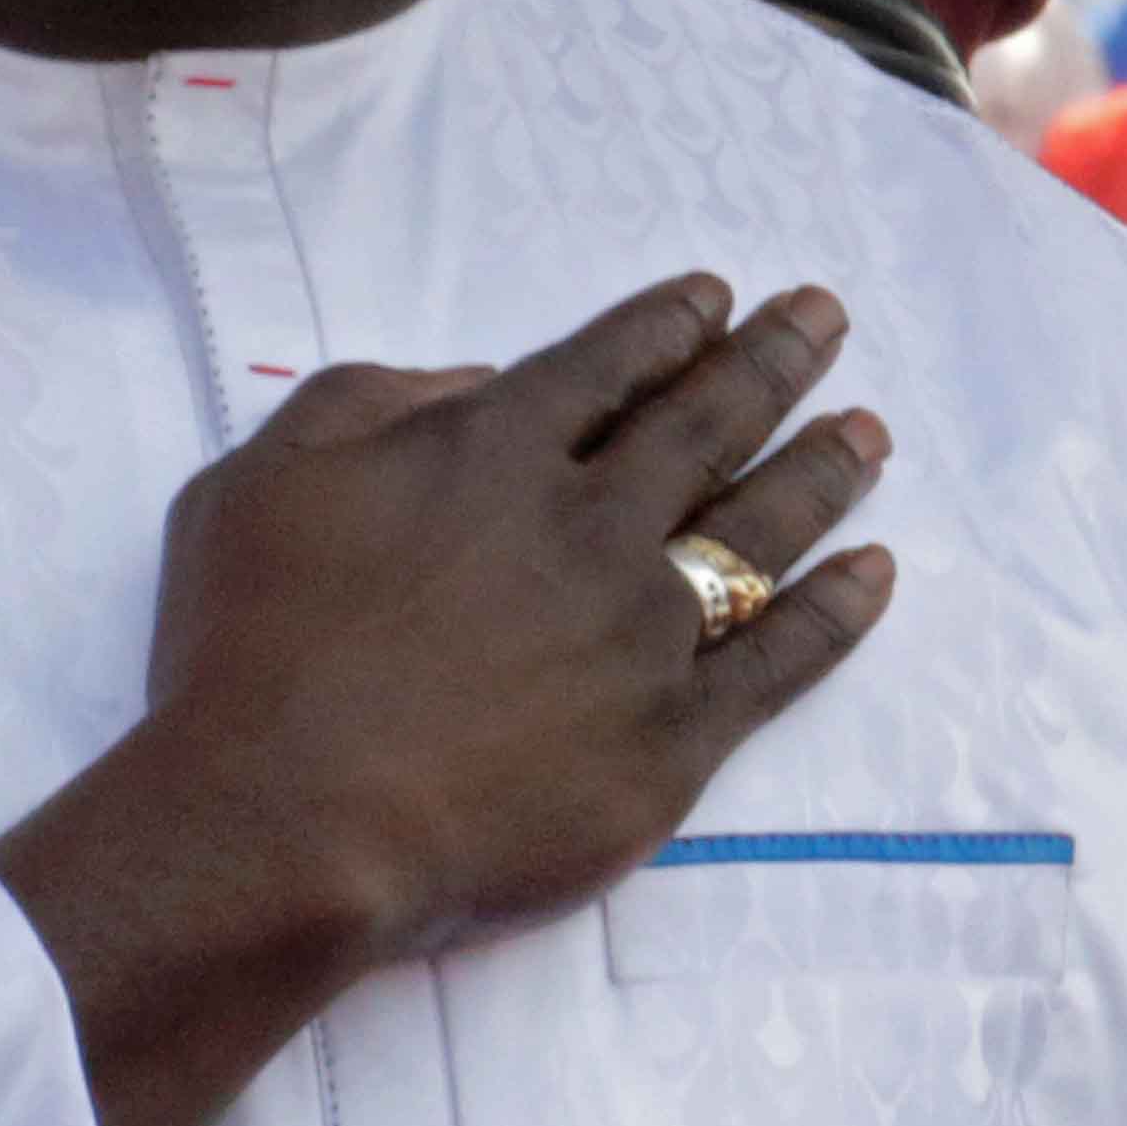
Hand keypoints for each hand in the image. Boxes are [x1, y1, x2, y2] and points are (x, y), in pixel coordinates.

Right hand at [0, 280, 894, 1125]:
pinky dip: (840, 610)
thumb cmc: (250, 656)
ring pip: (763, 528)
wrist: (283, 826)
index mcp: (493, 450)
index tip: (720, 298)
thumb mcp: (258, 481)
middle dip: (777, 359)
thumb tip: (480, 379)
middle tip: (827, 319)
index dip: (670, 324)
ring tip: (870, 431)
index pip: (608, 365)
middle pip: (709, 423)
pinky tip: (876, 571)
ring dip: (826, 466)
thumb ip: (369, 402)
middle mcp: (589, 524)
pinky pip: (783, 660)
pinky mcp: (674, 740)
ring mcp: (643, 633)